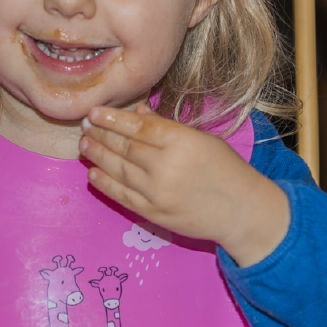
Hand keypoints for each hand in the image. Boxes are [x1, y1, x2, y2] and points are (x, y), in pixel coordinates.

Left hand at [79, 103, 289, 267]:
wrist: (242, 211)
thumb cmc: (225, 169)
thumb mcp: (202, 139)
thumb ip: (167, 126)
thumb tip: (138, 112)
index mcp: (181, 142)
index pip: (138, 127)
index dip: (113, 119)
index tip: (94, 112)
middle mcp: (166, 166)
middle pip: (125, 147)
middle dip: (101, 135)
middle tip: (84, 126)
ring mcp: (157, 193)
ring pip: (119, 170)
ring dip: (98, 156)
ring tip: (84, 144)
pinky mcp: (153, 214)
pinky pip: (122, 196)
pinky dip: (105, 184)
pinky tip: (92, 172)